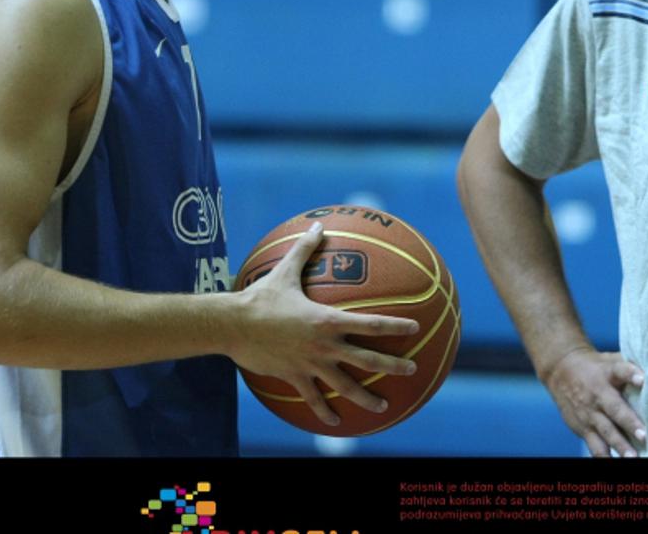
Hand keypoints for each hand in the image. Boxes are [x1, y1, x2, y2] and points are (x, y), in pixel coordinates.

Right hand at [229, 222, 420, 426]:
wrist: (232, 325)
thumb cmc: (260, 296)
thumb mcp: (285, 270)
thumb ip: (305, 249)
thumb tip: (318, 225)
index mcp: (328, 320)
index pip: (371, 323)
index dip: (395, 326)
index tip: (415, 328)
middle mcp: (325, 345)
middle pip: (367, 359)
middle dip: (393, 365)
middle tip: (413, 369)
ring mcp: (311, 364)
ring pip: (345, 385)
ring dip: (366, 397)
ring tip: (384, 407)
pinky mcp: (294, 377)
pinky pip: (313, 398)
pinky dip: (325, 410)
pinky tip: (336, 423)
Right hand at [542, 347, 645, 456]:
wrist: (560, 371)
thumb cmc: (596, 367)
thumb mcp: (610, 359)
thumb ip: (631, 364)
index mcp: (607, 373)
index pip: (620, 370)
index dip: (631, 374)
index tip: (643, 379)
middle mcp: (598, 394)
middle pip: (614, 408)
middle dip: (629, 422)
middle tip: (644, 435)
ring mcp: (589, 413)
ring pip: (605, 431)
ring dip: (620, 445)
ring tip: (633, 457)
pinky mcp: (582, 428)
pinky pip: (594, 445)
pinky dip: (604, 456)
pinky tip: (615, 464)